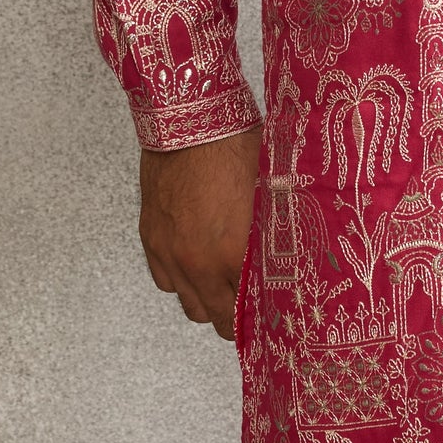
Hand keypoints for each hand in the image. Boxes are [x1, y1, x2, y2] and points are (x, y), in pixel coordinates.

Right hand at [138, 130, 262, 340]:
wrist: (190, 124)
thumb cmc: (235, 150)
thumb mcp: (268, 196)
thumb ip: (274, 237)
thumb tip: (291, 258)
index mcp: (235, 255)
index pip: (251, 310)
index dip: (263, 317)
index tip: (271, 317)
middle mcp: (201, 264)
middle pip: (219, 318)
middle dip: (237, 318)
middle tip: (249, 309)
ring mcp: (172, 254)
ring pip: (191, 306)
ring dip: (208, 303)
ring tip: (223, 289)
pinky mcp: (151, 240)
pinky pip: (165, 282)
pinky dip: (181, 283)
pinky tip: (196, 268)